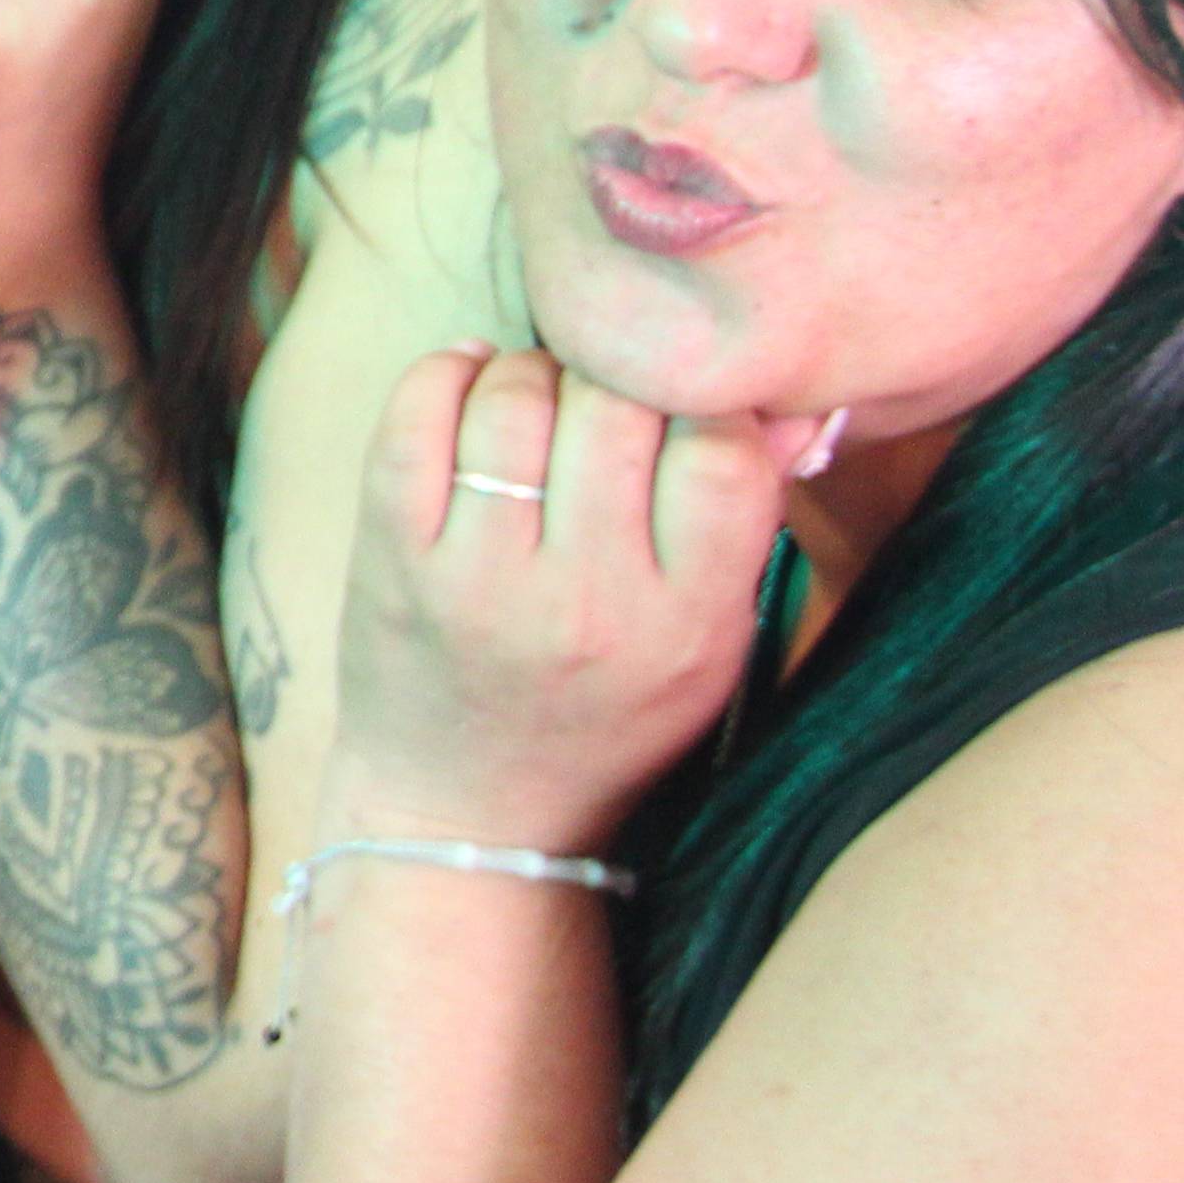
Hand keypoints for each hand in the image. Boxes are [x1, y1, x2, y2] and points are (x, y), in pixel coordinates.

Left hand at [328, 344, 790, 859]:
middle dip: (614, 376)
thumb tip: (789, 402)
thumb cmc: (608, 711)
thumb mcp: (709, 645)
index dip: (706, 402)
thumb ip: (746, 524)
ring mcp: (479, 579)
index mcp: (686, 624)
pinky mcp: (394, 560)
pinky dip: (446, 373)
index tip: (683, 407)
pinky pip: (414, 416)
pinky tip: (470, 380)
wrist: (471, 811)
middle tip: (604, 395)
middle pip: (614, 405)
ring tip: (542, 395)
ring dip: (531, 371)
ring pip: (514, 396)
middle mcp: (585, 602)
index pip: (722, 454)